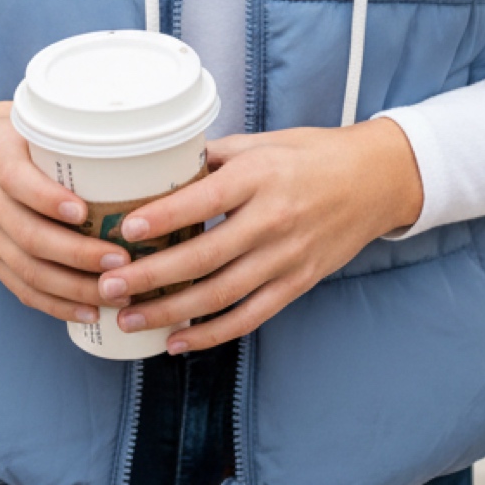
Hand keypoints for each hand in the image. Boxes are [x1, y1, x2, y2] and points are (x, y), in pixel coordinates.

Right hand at [0, 97, 123, 326]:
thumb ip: (63, 133)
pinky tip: (88, 309)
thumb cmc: (3, 133)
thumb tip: (132, 148)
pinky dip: (55, 304)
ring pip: (26, 269)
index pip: (16, 180)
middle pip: (27, 235)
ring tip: (115, 290)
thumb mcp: (25, 118)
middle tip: (121, 260)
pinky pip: (19, 287)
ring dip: (73, 287)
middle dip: (77, 254)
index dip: (48, 199)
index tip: (84, 212)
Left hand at [94, 119, 423, 353]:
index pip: (203, 200)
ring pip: (221, 295)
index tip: (124, 231)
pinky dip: (212, 334)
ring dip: (171, 312)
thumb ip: (213, 158)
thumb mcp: (262, 143)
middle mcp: (273, 220)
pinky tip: (177, 341)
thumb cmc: (310, 155)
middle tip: (109, 285)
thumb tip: (158, 168)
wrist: (375, 180)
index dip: (162, 218)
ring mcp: (287, 257)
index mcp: (259, 177)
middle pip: (204, 257)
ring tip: (129, 319)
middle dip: (151, 276)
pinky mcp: (298, 283)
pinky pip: (250, 316)